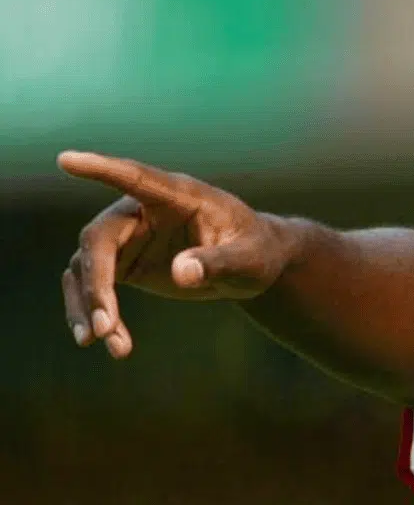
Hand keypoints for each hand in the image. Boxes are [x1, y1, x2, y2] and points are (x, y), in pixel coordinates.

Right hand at [58, 151, 294, 358]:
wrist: (252, 265)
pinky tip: (106, 342)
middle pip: (99, 239)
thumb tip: (182, 272)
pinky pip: (92, 286)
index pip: (135, 178)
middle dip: (96, 284)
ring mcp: (127, 237)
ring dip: (89, 305)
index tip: (66, 160)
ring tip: (105, 344)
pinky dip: (93, 313)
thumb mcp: (250, 259)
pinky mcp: (122, 263)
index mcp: (177, 196)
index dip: (102, 169)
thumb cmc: (256, 251)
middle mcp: (142, 211)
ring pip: (86, 267)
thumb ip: (219, 262)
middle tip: (105, 327)